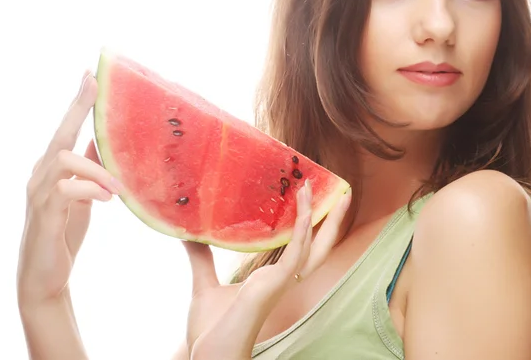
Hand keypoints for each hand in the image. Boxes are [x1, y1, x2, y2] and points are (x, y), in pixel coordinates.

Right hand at [17, 71, 120, 308]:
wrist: (45, 276)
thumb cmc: (63, 234)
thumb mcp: (83, 197)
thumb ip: (87, 170)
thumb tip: (99, 143)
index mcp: (51, 170)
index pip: (64, 130)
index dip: (77, 103)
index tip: (90, 75)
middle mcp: (40, 176)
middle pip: (59, 134)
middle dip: (77, 108)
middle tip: (94, 83)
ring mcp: (39, 194)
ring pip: (62, 159)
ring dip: (95, 169)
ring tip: (116, 188)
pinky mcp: (44, 215)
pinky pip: (64, 191)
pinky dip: (89, 189)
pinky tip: (106, 198)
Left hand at [183, 179, 351, 359]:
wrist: (209, 355)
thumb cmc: (210, 329)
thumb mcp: (204, 284)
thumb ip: (201, 258)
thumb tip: (187, 235)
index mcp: (271, 278)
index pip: (299, 247)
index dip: (309, 224)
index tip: (311, 199)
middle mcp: (283, 278)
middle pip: (318, 244)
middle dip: (332, 220)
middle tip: (343, 192)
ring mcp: (282, 281)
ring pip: (312, 243)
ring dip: (317, 214)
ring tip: (322, 188)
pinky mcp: (276, 283)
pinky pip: (297, 251)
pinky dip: (302, 228)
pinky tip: (303, 207)